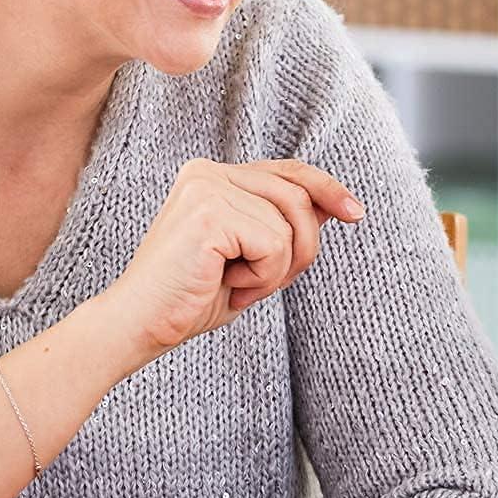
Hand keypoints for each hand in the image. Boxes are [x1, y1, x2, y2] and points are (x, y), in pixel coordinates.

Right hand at [100, 158, 364, 358]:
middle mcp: (208, 171)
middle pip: (298, 196)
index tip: (356, 213)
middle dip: (302, 248)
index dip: (327, 190)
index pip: (288, 172)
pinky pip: (274, 244)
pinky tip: (229, 285)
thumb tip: (334, 203)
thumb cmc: (193, 298)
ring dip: (276, 269)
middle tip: (263, 284)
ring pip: (290, 224)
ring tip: (238, 285)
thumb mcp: (254, 258)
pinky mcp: (209, 211)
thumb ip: (286, 227)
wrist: (141, 325)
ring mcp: (207, 186)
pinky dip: (263, 277)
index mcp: (214, 176)